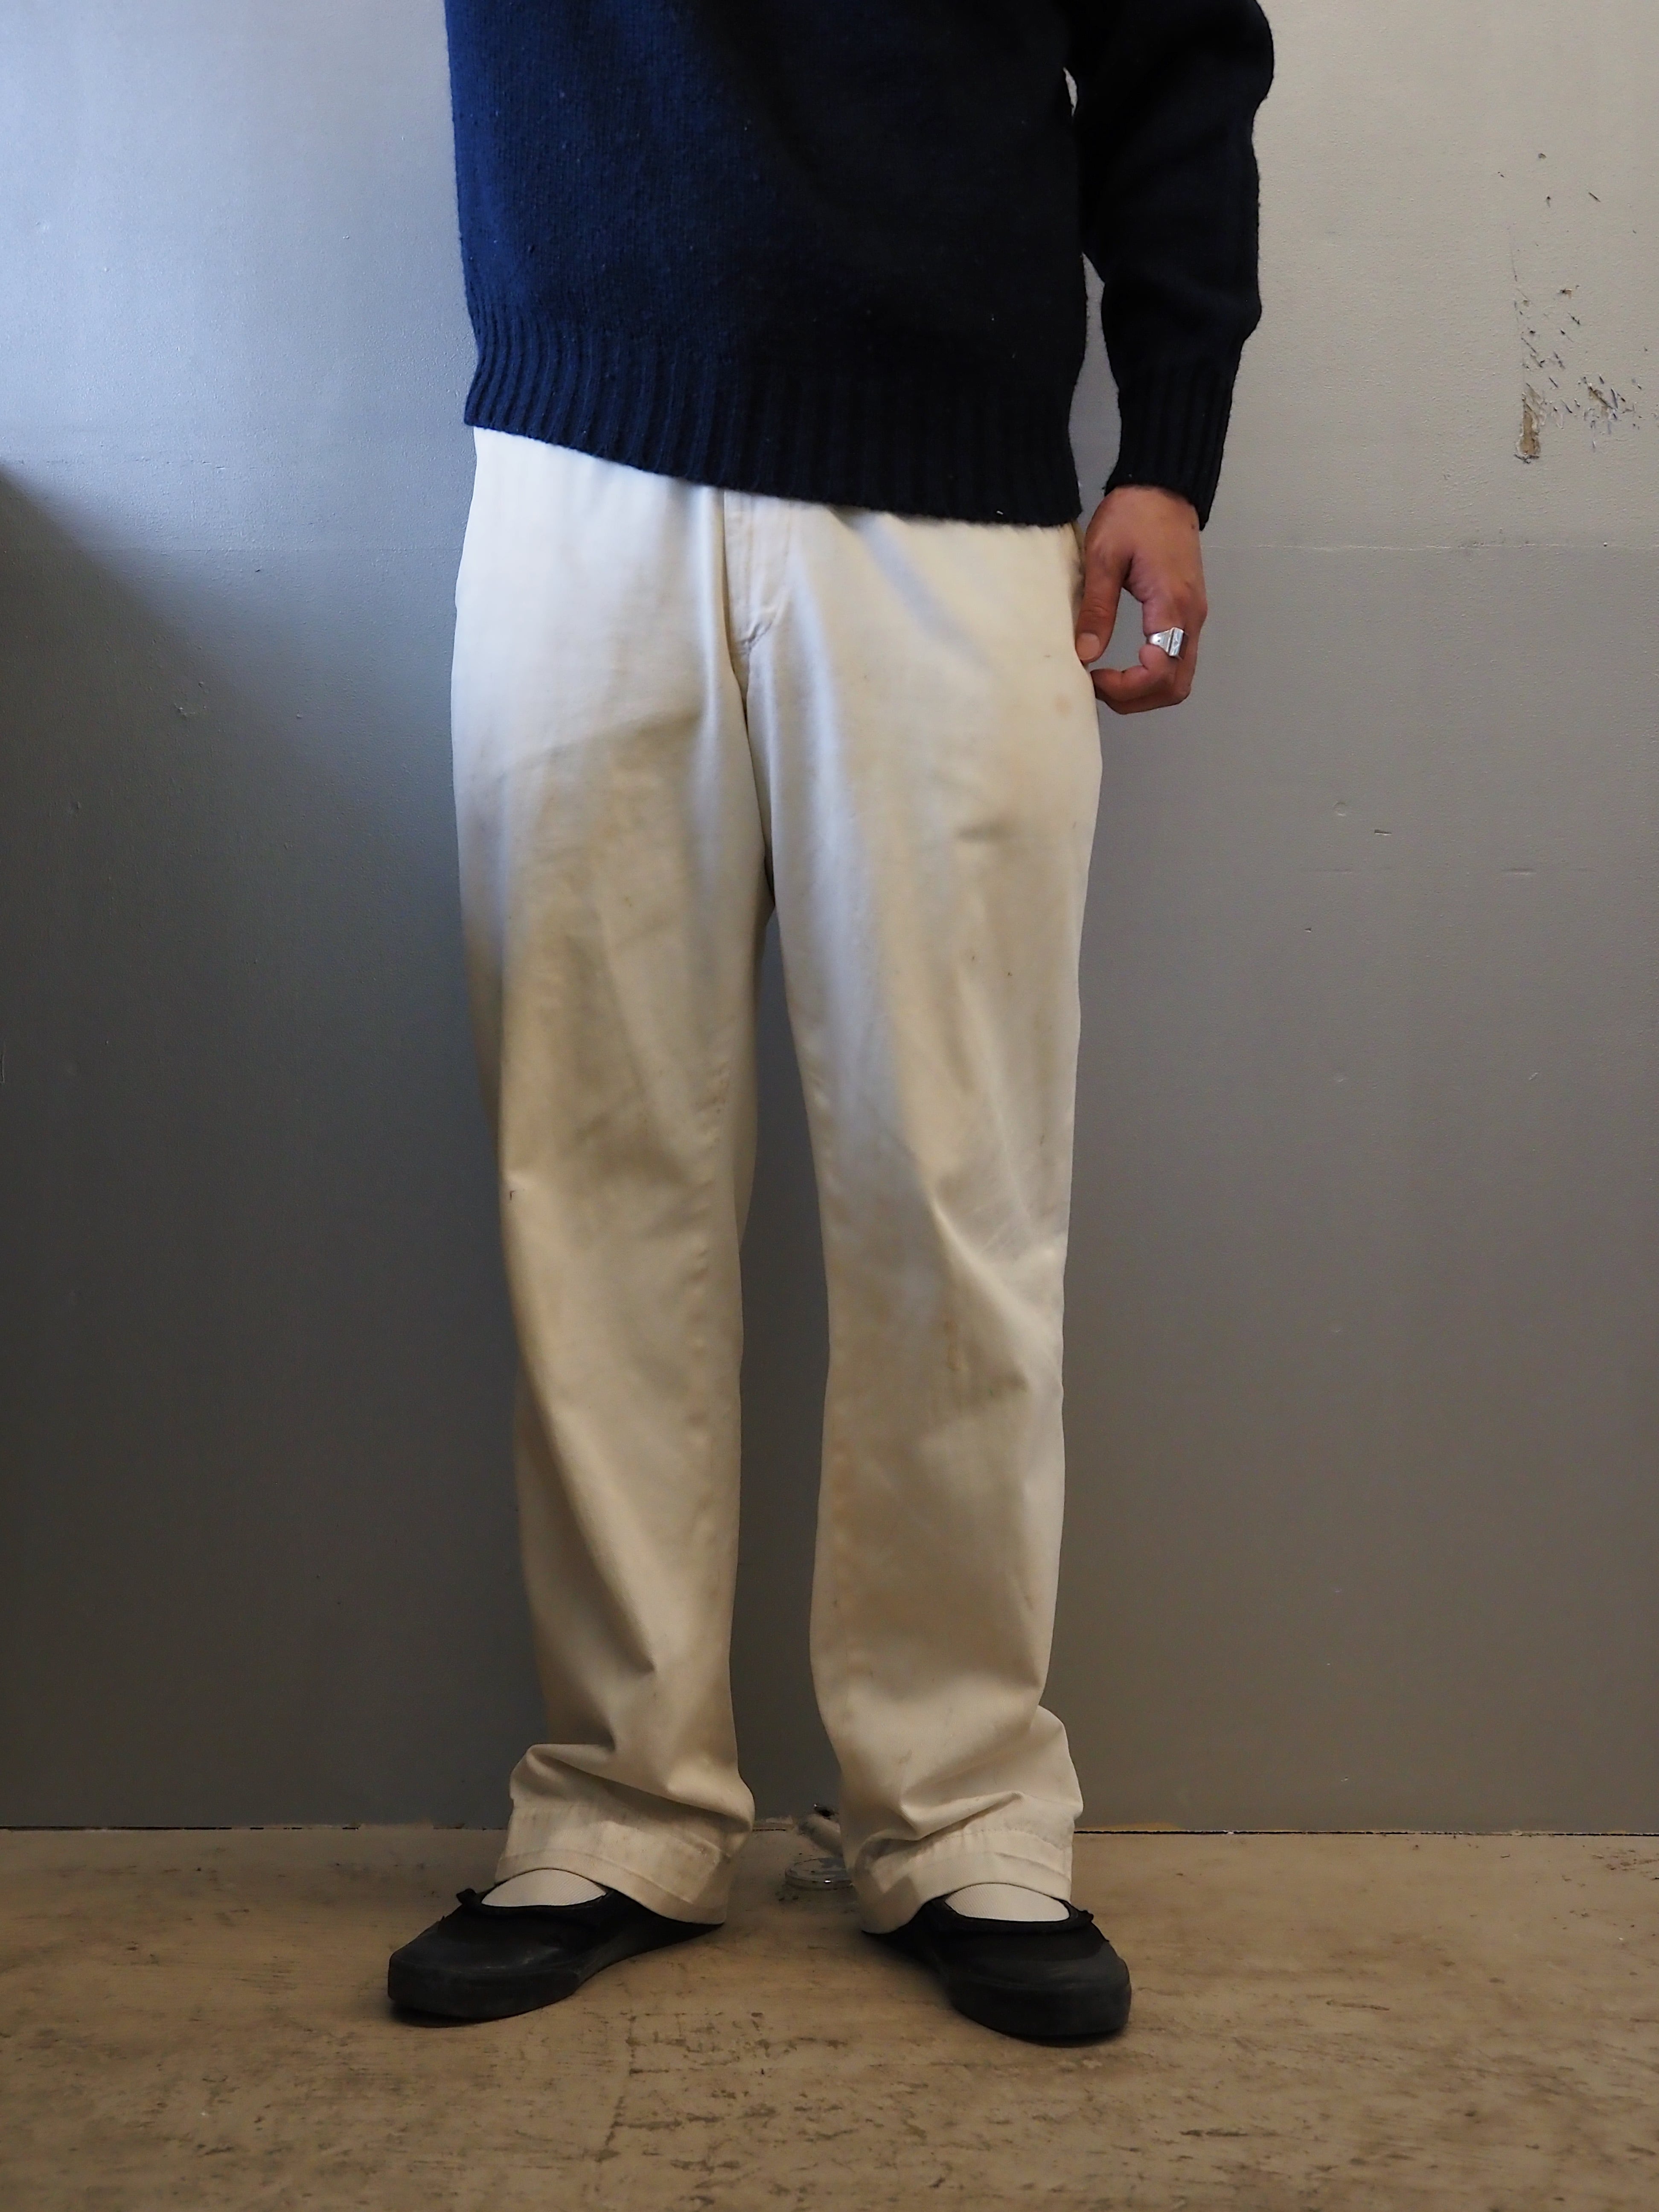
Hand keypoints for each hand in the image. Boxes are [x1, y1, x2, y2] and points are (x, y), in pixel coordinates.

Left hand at [1073, 485, 1207, 715]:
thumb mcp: (1104, 556)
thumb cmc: (1133, 515)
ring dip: (1145, 691)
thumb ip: (1096, 608)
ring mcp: (1193, 617)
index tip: (1094, 677)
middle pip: (1175, 685)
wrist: (1163, 487)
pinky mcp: (1188, 613)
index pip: (1160, 671)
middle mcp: (1191, 618)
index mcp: (1172, 604)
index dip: (1127, 688)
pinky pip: (1177, 660)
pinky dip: (1153, 675)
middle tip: (1099, 687)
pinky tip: (1124, 666)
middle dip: (1136, 698)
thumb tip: (1085, 655)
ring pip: (1179, 677)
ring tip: (1108, 680)